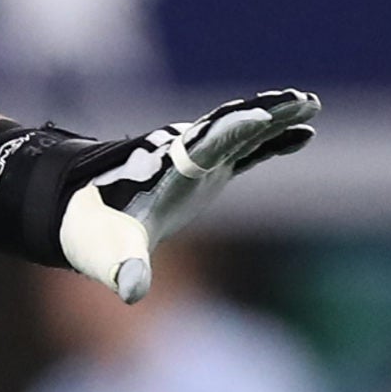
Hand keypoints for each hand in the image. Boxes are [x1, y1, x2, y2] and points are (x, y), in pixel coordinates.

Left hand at [58, 90, 319, 301]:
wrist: (81, 214)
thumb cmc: (95, 234)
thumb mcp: (110, 254)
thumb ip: (124, 268)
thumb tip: (130, 293)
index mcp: (168, 170)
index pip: (205, 146)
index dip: (232, 132)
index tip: (260, 116)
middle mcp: (184, 156)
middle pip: (229, 127)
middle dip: (263, 112)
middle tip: (300, 98)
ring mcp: (196, 160)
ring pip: (240, 131)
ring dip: (273, 117)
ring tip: (309, 102)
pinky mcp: (205, 170)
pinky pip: (245, 149)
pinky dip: (271, 140)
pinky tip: (304, 132)